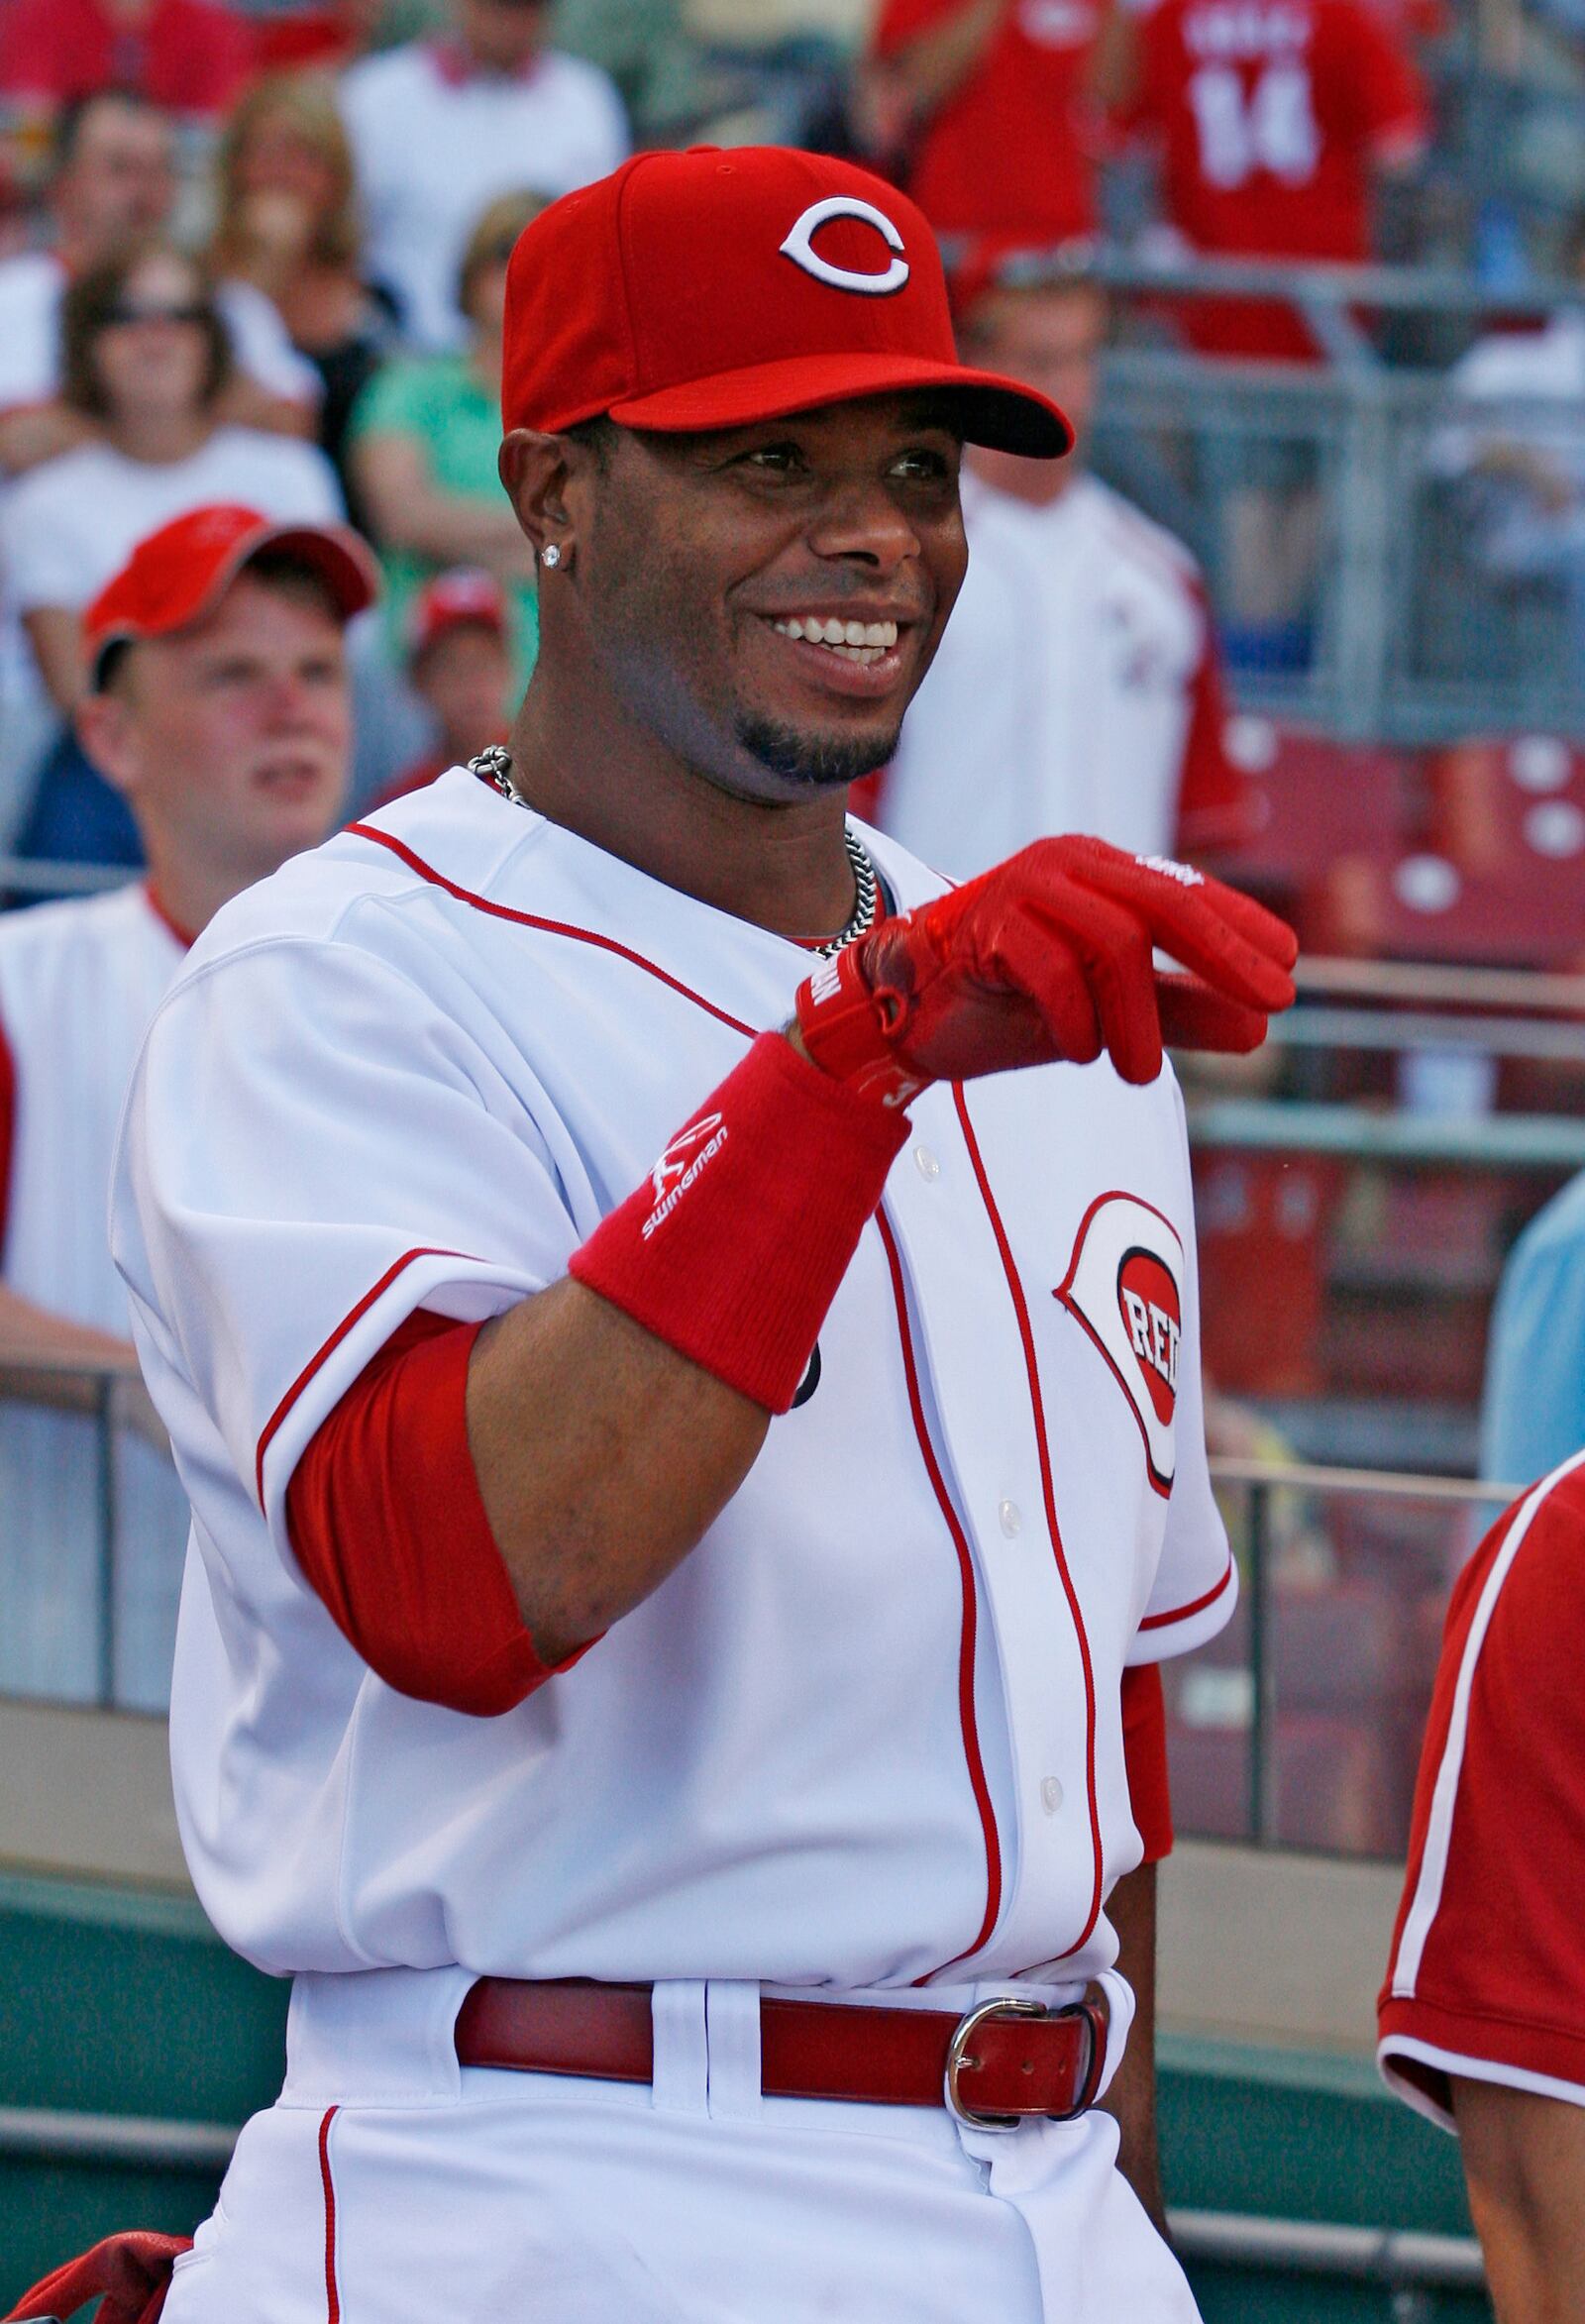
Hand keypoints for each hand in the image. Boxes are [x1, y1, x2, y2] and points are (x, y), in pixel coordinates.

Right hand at [794, 837, 1296, 1103]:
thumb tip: (1259, 1031)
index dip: (1242, 927)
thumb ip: (1178, 1014)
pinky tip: (1077, 1054)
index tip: (1290, 970)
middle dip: (1224, 956)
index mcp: (1100, 873)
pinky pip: (1054, 970)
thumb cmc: (1007, 1005)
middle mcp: (1068, 866)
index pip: (1187, 890)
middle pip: (1166, 902)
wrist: (901, 1017)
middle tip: (1272, 1007)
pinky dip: (1076, 1021)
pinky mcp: (985, 922)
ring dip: (1139, 1019)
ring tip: (1140, 1075)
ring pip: (1114, 942)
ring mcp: (1025, 888)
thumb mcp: (1108, 1015)